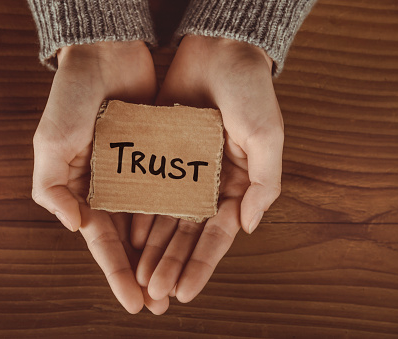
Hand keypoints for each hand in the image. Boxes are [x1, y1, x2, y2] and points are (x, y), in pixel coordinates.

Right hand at [32, 41, 167, 313]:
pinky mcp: (162, 156)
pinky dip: (181, 214)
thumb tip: (76, 227)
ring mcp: (140, 173)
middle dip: (145, 273)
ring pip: (156, 222)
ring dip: (166, 252)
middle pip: (132, 240)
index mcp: (85, 190)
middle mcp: (114, 187)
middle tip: (161, 303)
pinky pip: (174, 190)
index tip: (133, 303)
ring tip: (180, 281)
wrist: (105, 55)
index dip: (116, 273)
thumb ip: (53, 188)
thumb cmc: (71, 97)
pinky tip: (193, 237)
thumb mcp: (50, 142)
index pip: (103, 241)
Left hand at [132, 35, 283, 302]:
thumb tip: (247, 227)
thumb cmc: (250, 90)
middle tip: (155, 293)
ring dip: (153, 248)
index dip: (202, 264)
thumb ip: (264, 184)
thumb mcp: (267, 136)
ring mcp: (183, 170)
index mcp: (236, 183)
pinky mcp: (160, 154)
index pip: (217, 234)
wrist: (218, 49)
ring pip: (165, 217)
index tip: (186, 292)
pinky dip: (139, 213)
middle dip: (172, 264)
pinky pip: (147, 188)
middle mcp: (208, 182)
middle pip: (187, 233)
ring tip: (140, 276)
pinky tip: (129, 236)